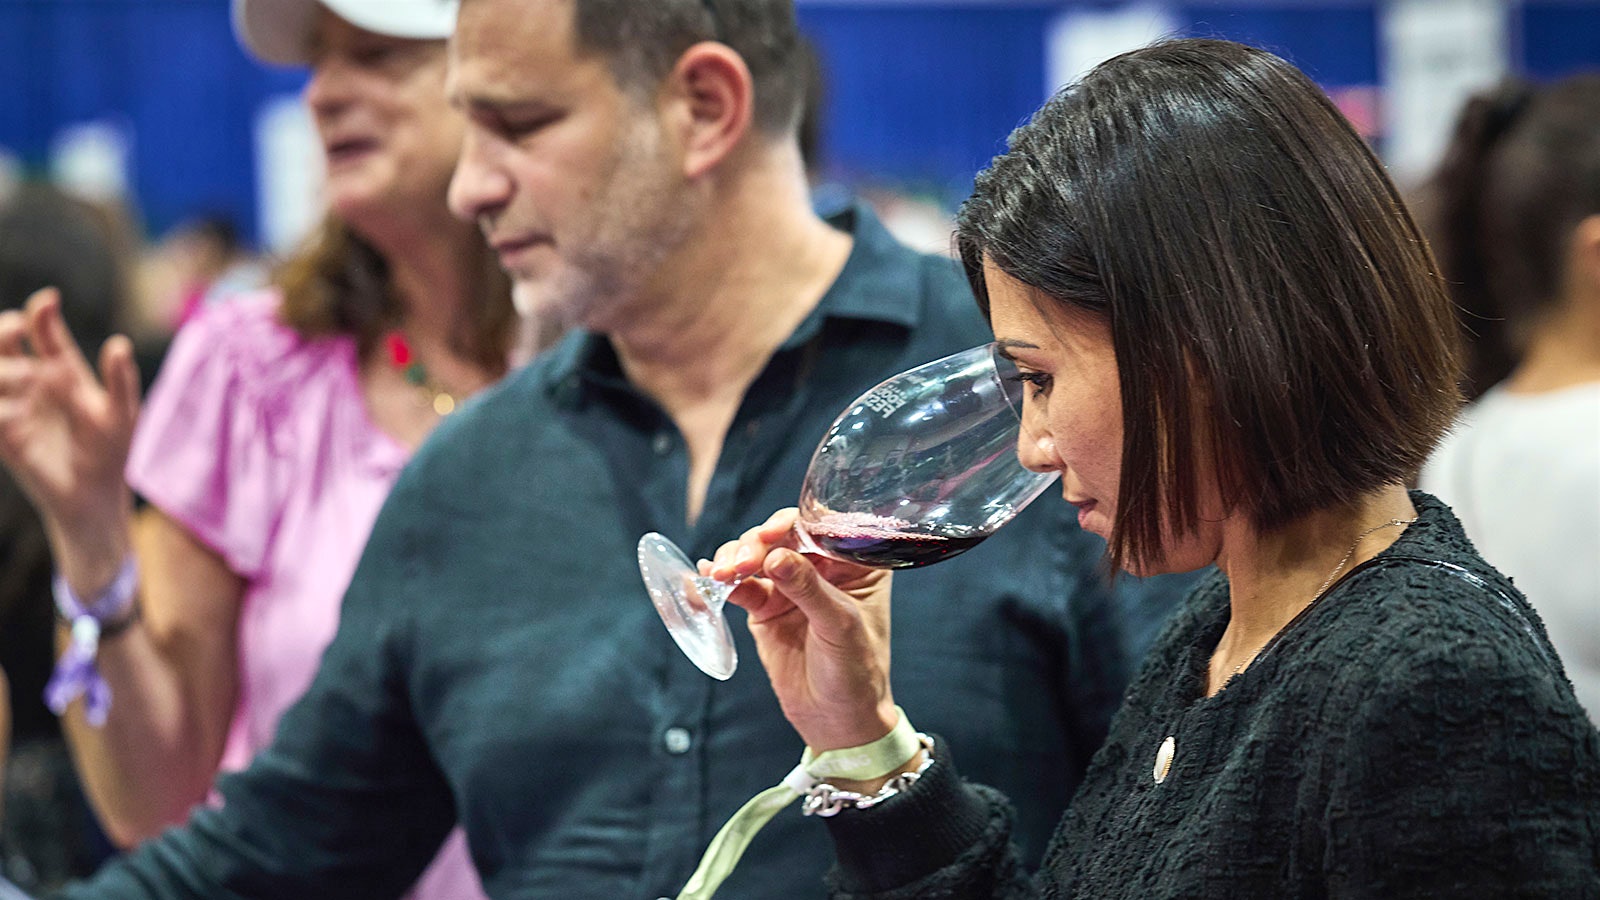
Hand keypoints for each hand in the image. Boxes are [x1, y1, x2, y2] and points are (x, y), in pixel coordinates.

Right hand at [0, 288, 140, 589]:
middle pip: (4, 344)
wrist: (95, 496)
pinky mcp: (4, 437)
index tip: (48, 301)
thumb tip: (119, 343)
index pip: (43, 331)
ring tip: (29, 375)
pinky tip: (17, 413)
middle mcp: (31, 382)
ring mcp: (13, 407)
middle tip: (19, 326)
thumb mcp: (122, 413)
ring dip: (2, 368)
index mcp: (60, 369)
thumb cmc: (111, 449)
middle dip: (4, 329)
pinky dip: (1, 411)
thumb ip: (120, 380)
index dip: (41, 313)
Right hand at [706, 508, 898, 751]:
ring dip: (734, 560)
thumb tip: (776, 556)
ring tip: (720, 574)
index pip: (820, 528)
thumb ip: (809, 590)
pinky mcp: (766, 608)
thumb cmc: (856, 672)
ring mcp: (791, 586)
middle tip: (739, 563)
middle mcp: (822, 567)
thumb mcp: (839, 627)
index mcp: (855, 562)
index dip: (791, 525)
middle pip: (782, 537)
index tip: (768, 536)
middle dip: (755, 544)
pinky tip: (705, 584)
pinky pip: (740, 586)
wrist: (836, 719)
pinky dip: (721, 583)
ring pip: (756, 556)